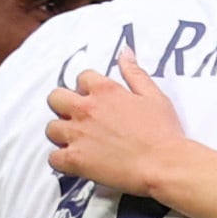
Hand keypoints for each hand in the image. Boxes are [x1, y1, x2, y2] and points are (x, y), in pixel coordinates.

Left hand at [44, 52, 196, 203]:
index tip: (95, 99)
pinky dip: (62, 161)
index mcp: (105, 90)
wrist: (165, 165)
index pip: (81, 78)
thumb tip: (125, 52)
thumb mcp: (155, 96)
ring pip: (51, 128)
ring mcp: (78, 134)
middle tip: (78, 118)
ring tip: (77, 142)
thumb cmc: (164, 133)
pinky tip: (75, 162)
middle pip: (55, 98)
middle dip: (63, 106)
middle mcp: (86, 109)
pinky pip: (53, 158)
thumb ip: (135, 73)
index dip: (87, 88)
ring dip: (62, 134)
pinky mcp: (76, 159)